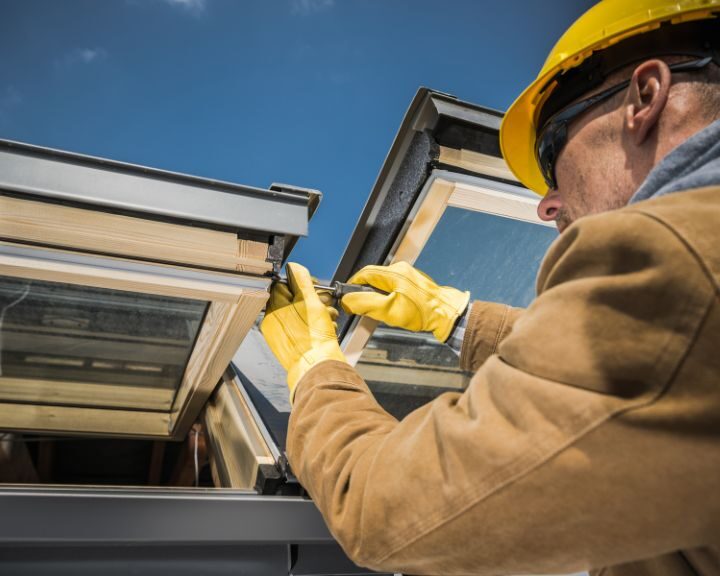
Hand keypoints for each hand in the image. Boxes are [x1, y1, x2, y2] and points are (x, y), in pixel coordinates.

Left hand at [261, 262, 346, 399]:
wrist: (319, 367)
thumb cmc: (314, 338)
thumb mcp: (310, 301)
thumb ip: (301, 281)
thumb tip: (294, 267)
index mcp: (274, 310)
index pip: (283, 285)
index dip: (301, 283)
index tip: (315, 286)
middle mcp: (273, 323)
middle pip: (293, 300)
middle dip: (314, 300)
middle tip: (326, 304)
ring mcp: (280, 336)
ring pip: (300, 315)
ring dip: (317, 314)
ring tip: (329, 319)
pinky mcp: (289, 346)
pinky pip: (301, 330)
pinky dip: (314, 327)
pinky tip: (325, 330)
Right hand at [341, 261, 469, 342]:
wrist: (447, 315)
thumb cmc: (422, 313)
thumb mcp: (388, 310)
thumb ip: (365, 303)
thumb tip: (347, 300)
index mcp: (394, 273)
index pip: (364, 273)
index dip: (353, 285)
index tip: (347, 297)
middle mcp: (401, 270)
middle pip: (373, 277)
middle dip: (365, 292)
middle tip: (362, 307)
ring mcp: (409, 275)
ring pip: (384, 283)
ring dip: (377, 295)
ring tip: (379, 311)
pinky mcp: (414, 283)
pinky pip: (394, 286)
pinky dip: (388, 296)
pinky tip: (392, 309)